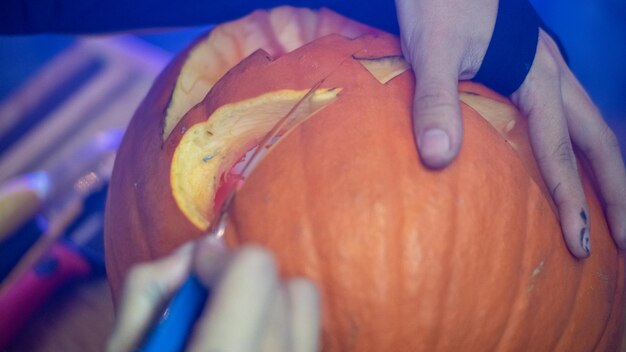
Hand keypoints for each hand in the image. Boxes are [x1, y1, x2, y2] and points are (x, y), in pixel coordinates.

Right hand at [106, 240, 319, 351]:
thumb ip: (147, 295)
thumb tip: (194, 253)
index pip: (256, 272)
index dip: (220, 262)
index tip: (195, 275)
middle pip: (291, 289)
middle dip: (247, 284)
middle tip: (209, 308)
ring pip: (309, 314)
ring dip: (271, 308)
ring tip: (232, 335)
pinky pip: (309, 343)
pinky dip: (282, 336)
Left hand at [395, 0, 625, 257]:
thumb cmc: (435, 2)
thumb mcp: (431, 50)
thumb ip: (436, 100)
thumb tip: (439, 159)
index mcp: (534, 78)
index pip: (560, 152)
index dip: (573, 202)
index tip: (580, 245)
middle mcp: (550, 74)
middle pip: (598, 140)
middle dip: (616, 191)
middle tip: (624, 237)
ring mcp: (544, 66)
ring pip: (589, 123)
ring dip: (603, 166)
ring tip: (610, 204)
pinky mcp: (529, 62)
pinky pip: (567, 108)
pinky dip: (576, 138)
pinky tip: (565, 152)